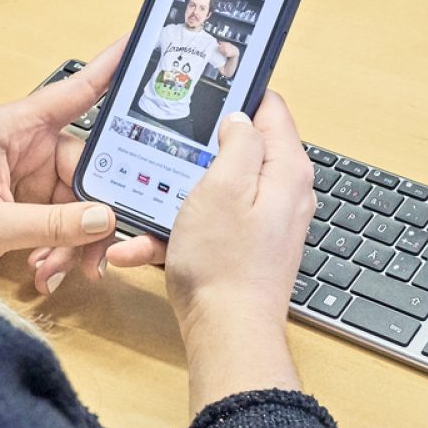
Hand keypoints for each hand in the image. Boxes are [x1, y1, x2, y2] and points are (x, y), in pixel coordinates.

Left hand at [0, 40, 148, 280]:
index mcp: (16, 129)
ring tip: (55, 271)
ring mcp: (28, 176)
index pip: (77, 92)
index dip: (112, 68)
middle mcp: (28, 146)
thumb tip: (105, 219)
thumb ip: (49, 223)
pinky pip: (61, 222)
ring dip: (74, 242)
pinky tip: (44, 272)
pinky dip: (58, 249)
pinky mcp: (24, 203)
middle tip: (101, 254)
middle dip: (97, 215)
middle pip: (90, 169)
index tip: (144, 42)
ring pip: (80, 203)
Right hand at [162, 93, 316, 412]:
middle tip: (164, 150)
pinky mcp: (244, 249)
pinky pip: (206, 227)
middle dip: (197, 153)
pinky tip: (141, 247)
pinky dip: (175, 234)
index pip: (270, 108)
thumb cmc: (224, 263)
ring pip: (214, 193)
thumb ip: (237, 142)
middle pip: (238, 150)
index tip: (203, 92)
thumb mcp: (223, 186)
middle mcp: (283, 193)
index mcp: (285, 169)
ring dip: (176, 199)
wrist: (227, 335)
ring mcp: (264, 223)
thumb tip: (240, 118)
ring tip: (143, 211)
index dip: (236, 95)